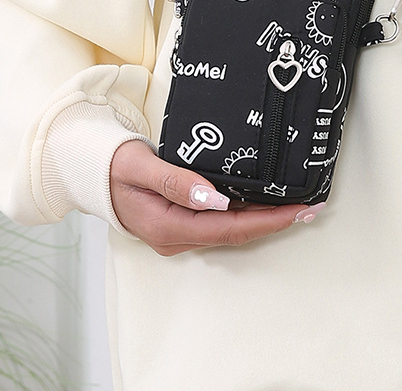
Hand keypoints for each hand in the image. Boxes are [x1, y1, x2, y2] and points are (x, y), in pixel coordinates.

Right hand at [109, 140, 322, 255]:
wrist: (90, 172)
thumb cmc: (112, 165)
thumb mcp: (140, 167)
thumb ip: (175, 181)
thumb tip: (213, 198)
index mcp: (167, 226)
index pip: (229, 229)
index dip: (267, 222)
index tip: (298, 211)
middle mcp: (176, 236)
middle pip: (235, 233)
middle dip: (275, 222)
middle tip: (312, 207)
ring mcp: (178, 232)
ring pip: (230, 229)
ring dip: (264, 219)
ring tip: (297, 205)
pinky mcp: (180, 222)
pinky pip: (220, 222)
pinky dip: (246, 213)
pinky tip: (264, 203)